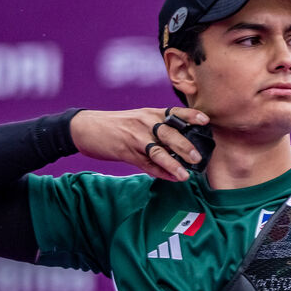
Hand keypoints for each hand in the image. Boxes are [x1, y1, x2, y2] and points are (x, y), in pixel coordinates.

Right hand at [69, 108, 208, 181]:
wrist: (85, 127)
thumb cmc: (117, 124)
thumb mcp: (138, 117)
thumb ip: (158, 125)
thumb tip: (183, 139)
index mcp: (150, 113)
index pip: (175, 113)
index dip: (191, 116)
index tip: (206, 121)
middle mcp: (144, 124)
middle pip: (169, 134)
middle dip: (185, 146)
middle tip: (198, 158)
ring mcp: (135, 139)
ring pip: (157, 151)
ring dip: (173, 163)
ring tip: (185, 174)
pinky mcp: (125, 153)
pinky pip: (145, 164)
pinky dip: (159, 172)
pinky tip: (170, 178)